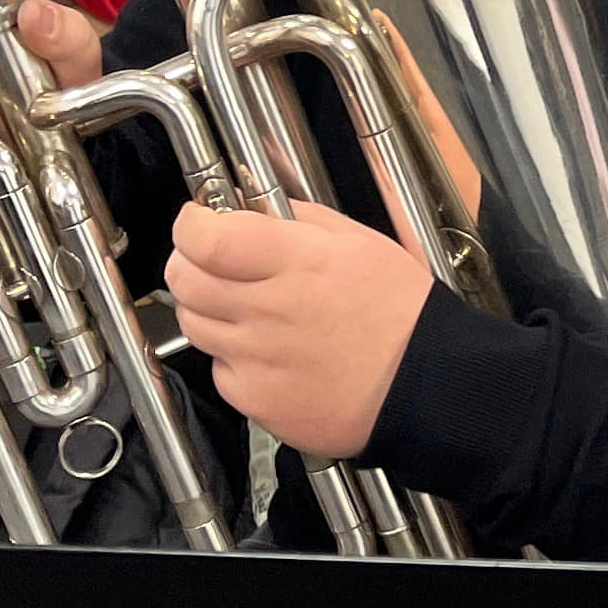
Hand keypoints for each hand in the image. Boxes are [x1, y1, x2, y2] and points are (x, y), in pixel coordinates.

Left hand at [165, 197, 436, 457]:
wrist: (423, 386)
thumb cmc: (399, 313)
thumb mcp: (361, 242)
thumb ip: (301, 219)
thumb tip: (254, 207)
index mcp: (296, 262)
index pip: (204, 239)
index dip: (190, 225)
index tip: (199, 220)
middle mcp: (268, 310)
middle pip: (184, 279)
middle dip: (189, 262)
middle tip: (214, 261)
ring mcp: (256, 359)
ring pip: (193, 324)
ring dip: (207, 308)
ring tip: (246, 308)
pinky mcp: (255, 400)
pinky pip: (218, 369)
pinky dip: (231, 357)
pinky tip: (266, 351)